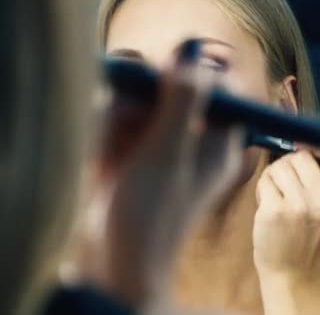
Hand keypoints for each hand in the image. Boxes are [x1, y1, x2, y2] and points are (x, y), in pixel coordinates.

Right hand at [98, 40, 243, 307]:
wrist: (111, 262)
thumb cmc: (150, 217)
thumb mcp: (169, 156)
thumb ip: (182, 103)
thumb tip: (191, 57)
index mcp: (217, 141)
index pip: (220, 87)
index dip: (193, 74)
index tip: (164, 77)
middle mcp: (189, 137)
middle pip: (171, 86)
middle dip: (142, 99)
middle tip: (127, 119)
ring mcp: (156, 143)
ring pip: (137, 100)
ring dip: (116, 118)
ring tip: (109, 151)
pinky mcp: (127, 151)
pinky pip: (114, 120)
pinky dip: (104, 134)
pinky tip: (99, 159)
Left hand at [253, 144, 319, 313]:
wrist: (292, 273)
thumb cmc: (307, 235)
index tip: (307, 144)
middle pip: (300, 156)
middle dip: (288, 166)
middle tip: (287, 188)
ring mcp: (299, 205)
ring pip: (279, 166)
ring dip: (273, 178)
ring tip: (278, 200)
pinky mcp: (275, 210)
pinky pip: (264, 180)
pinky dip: (262, 190)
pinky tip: (268, 208)